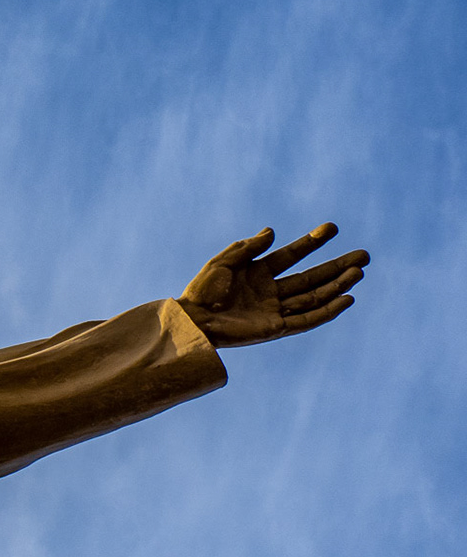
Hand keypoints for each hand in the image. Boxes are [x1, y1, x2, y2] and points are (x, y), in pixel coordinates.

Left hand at [178, 223, 367, 348]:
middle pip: (311, 277)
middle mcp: (270, 291)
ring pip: (314, 296)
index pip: (291, 255)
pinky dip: (328, 310)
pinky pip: (307, 319)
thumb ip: (248, 247)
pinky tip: (347, 298)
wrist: (193, 320)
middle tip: (364, 255)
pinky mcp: (276, 328)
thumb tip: (272, 231)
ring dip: (337, 285)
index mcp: (257, 272)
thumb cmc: (202, 291)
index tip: (332, 228)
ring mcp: (274, 310)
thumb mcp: (223, 262)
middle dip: (337, 266)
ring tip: (359, 272)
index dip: (311, 242)